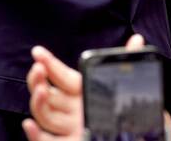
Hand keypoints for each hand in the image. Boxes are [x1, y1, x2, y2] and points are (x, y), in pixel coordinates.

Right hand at [23, 36, 146, 140]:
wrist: (140, 134)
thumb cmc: (128, 109)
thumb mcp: (128, 84)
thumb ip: (129, 62)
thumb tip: (138, 39)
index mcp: (82, 90)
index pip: (61, 75)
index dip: (49, 62)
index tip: (37, 51)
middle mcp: (71, 108)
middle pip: (47, 94)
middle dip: (38, 80)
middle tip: (38, 69)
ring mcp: (69, 127)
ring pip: (44, 115)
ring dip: (37, 102)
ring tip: (40, 90)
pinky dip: (34, 135)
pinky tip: (29, 124)